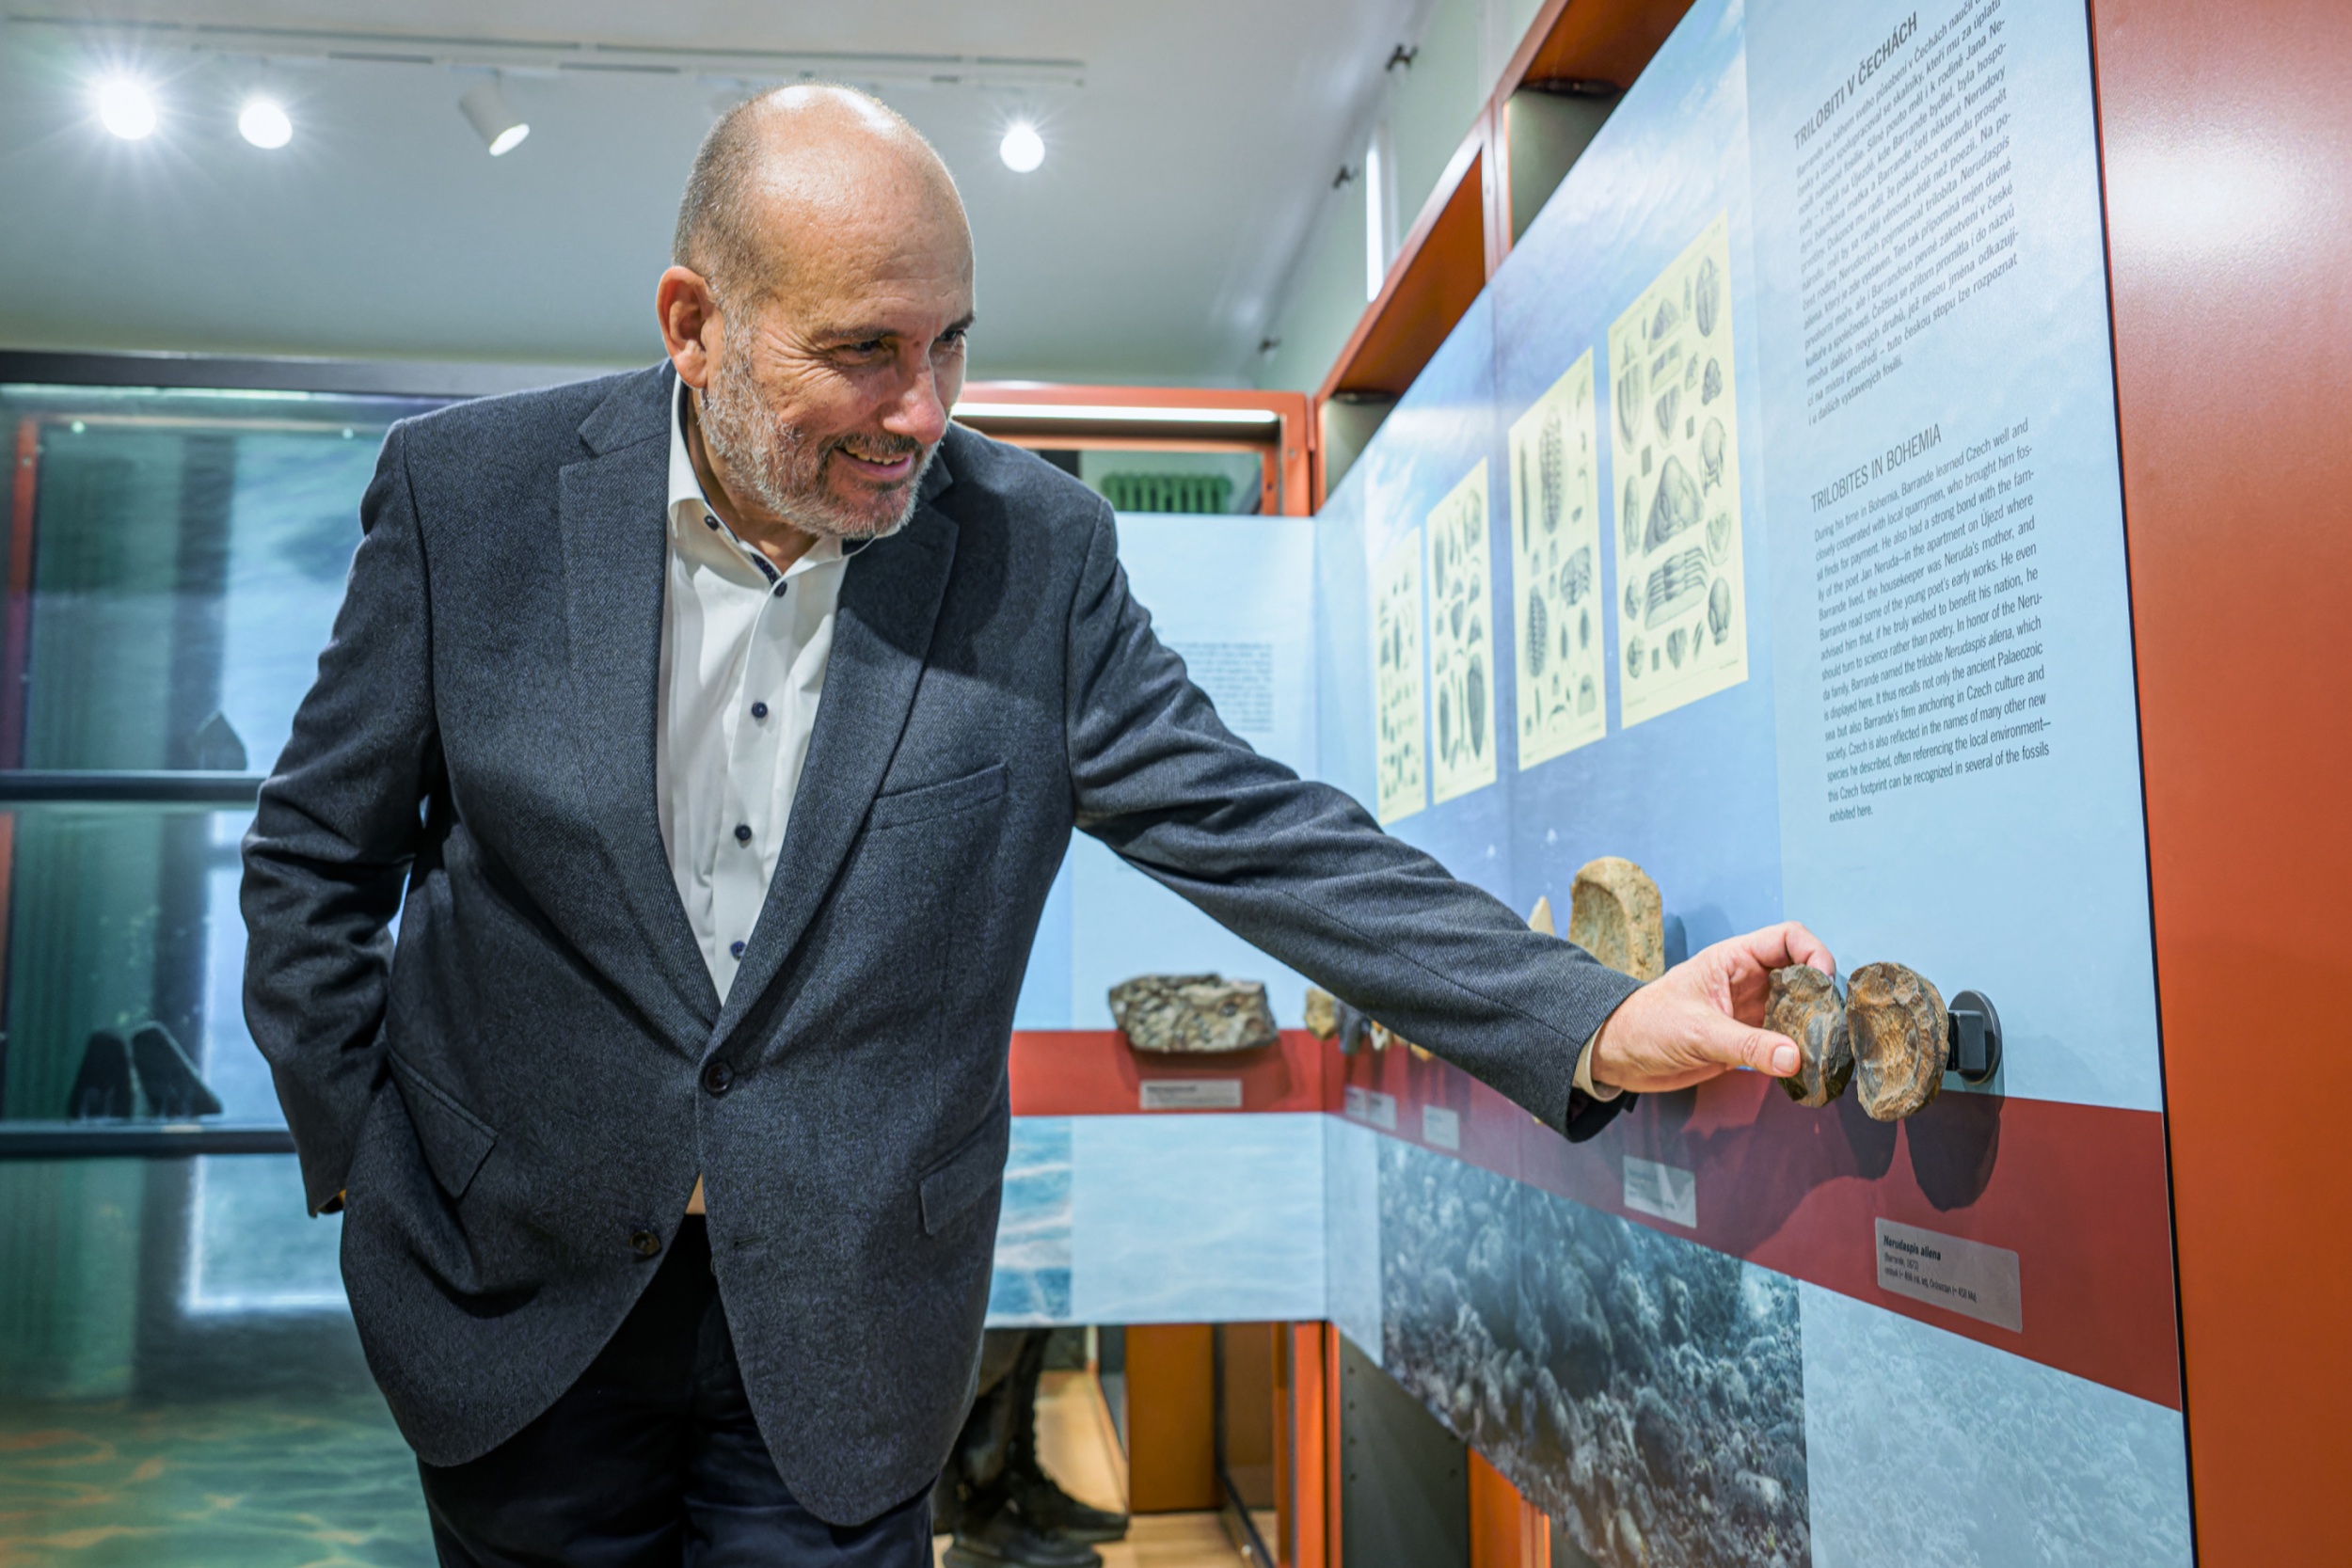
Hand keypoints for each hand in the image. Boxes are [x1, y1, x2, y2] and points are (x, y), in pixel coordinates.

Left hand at [1587, 922, 1834, 1093]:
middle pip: (1803, 975)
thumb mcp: (1697, 1032)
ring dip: (1814, 1028)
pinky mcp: (1747, 1040)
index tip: (1825, 986)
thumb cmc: (1646, 1026)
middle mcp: (1748, 981)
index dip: (1815, 954)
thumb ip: (1746, 1046)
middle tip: (1832, 1028)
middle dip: (1822, 997)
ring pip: (1799, 1010)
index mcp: (1733, 960)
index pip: (1789, 938)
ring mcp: (1750, 1011)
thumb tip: (1796, 1058)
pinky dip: (1800, 1053)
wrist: (1618, 1055)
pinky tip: (1807, 1069)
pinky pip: (1785, 1040)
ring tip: (1825, 1053)